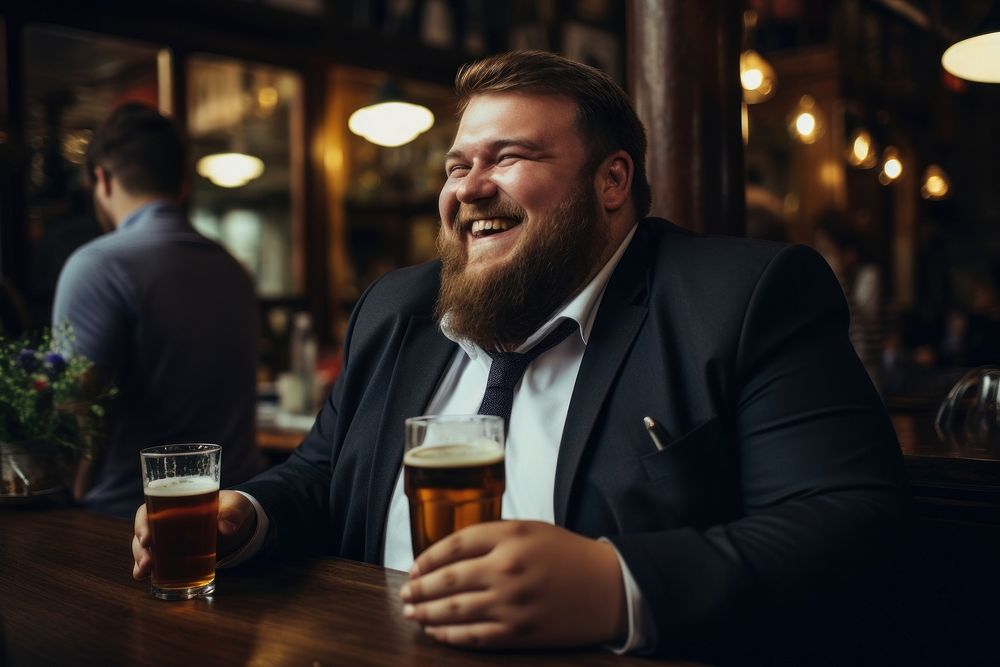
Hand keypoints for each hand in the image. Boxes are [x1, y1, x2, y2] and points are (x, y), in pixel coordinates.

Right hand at [131, 489, 256, 579]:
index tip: (146, 538)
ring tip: (143, 572)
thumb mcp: (236, 505)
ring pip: (145, 547)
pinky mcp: (172, 554)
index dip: (142, 523)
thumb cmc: (231, 509)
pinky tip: (142, 577)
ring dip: (141, 559)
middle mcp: (166, 520)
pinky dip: (147, 569)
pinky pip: (155, 560)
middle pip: (144, 531)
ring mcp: (167, 538)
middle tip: (147, 562)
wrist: (238, 525)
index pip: (149, 510)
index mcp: (176, 503)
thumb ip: (233, 511)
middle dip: (140, 548)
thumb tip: (227, 526)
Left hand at [400, 521, 626, 648]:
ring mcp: (513, 604)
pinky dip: (450, 636)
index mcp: (510, 536)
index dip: (427, 558)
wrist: (609, 587)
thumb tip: (449, 554)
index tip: (414, 567)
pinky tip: (437, 633)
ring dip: (427, 614)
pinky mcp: (520, 633)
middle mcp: (508, 568)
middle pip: (449, 579)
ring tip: (412, 614)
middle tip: (405, 594)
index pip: (454, 545)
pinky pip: (475, 637)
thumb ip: (492, 536)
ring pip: (455, 611)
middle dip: (420, 589)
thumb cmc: (568, 554)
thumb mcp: (531, 529)